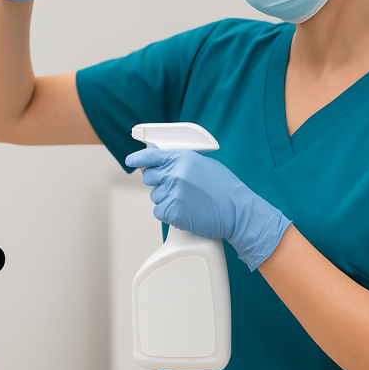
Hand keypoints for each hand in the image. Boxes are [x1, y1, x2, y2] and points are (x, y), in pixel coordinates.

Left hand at [125, 149, 291, 270]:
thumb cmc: (226, 189)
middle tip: (172, 186)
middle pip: (149, 177)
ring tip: (187, 201)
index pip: (151, 156)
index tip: (131, 161)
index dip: (138, 159)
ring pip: (155, 196)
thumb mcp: (205, 164)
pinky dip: (168, 213)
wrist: (236, 211)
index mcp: (182, 159)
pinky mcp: (172, 212)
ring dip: (166, 199)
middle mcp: (175, 174)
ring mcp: (172, 194)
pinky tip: (184, 211)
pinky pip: (159, 212)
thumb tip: (169, 164)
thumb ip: (184, 162)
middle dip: (157, 181)